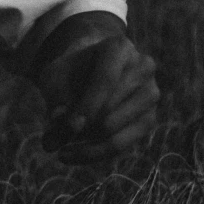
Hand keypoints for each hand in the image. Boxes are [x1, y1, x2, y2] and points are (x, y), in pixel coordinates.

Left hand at [34, 13, 159, 163]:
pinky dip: (97, 152)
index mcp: (119, 48)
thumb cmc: (70, 73)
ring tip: (63, 145)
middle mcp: (143, 68)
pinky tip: (75, 155)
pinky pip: (125, 143)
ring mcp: (151, 94)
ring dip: (87, 141)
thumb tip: (52, 141)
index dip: (87, 106)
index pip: (105, 80)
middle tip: (55, 138)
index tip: (70, 128)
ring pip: (118, 128)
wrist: (88, 72)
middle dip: (82, 127)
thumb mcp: (55, 79)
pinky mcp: (150, 118)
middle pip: (111, 106)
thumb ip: (55, 103)